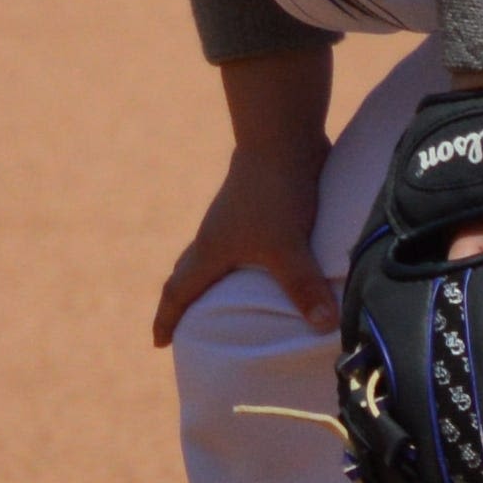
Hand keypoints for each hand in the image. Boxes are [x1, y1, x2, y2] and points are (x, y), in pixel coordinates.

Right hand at [151, 149, 331, 347]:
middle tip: (184, 326)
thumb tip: (324, 326)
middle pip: (188, 273)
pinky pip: (237, 245)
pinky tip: (260, 267)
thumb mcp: (288, 246)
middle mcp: (215, 237)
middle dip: (183, 302)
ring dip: (210, 280)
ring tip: (224, 302)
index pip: (179, 291)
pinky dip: (237, 264)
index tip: (158, 342)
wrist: (281, 139)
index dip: (167, 318)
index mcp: (211, 250)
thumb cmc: (274, 193)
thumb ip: (303, 286)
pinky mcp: (254, 209)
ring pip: (211, 257)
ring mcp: (233, 221)